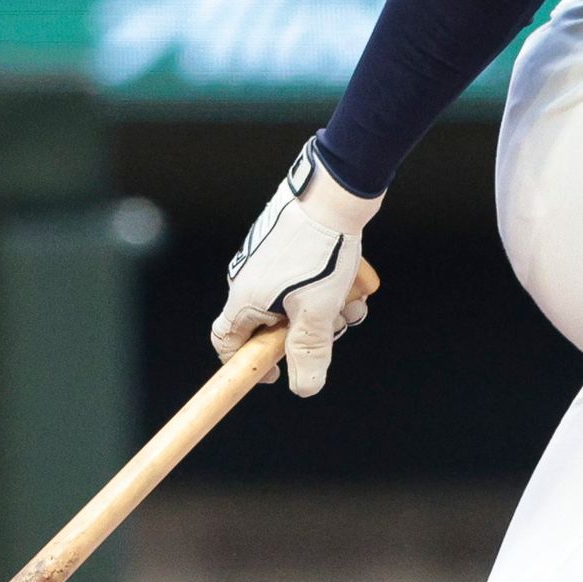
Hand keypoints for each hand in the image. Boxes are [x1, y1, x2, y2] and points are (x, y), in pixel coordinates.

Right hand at [214, 138, 378, 395]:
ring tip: (351, 301)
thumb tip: (304, 388)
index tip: (274, 373)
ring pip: (300, 305)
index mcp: (245, 298)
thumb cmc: (319, 251)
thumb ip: (308, 352)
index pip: (226, 341)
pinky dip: (333, 290)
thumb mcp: (316, 312)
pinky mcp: (293, 248)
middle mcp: (252, 279)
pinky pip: (311, 283)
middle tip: (332, 326)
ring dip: (329, 312)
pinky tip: (357, 285)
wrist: (333, 193)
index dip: (245, 363)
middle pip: (274, 326)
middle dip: (309, 333)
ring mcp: (273, 262)